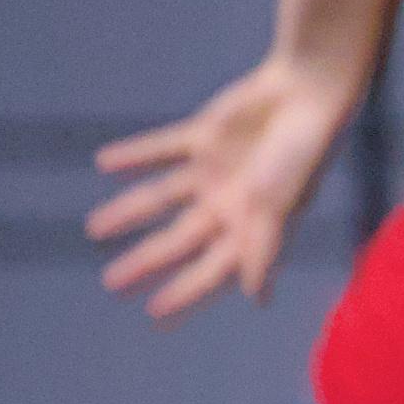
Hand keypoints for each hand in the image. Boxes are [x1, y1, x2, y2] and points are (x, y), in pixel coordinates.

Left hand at [87, 55, 356, 318]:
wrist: (308, 91)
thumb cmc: (301, 153)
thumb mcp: (280, 205)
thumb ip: (263, 248)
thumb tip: (256, 297)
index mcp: (252, 225)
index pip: (212, 268)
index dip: (186, 291)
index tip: (154, 312)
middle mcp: (230, 202)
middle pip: (179, 239)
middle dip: (148, 261)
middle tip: (112, 283)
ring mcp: (215, 169)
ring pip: (161, 197)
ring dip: (129, 212)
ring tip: (94, 228)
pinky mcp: (205, 136)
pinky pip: (161, 149)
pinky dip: (135, 156)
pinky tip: (105, 163)